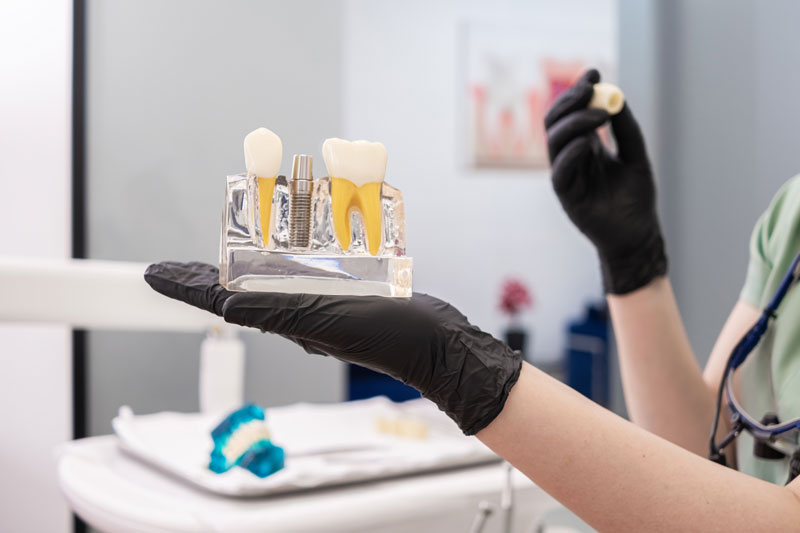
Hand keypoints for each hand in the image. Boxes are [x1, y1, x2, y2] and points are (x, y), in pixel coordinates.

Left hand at [144, 261, 521, 434]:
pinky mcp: (349, 290)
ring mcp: (325, 300)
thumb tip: (225, 304)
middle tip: (189, 251)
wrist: (437, 346)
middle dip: (212, 270)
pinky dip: (302, 248)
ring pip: (279, 271)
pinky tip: (305, 233)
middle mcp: (300, 310)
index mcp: (287, 319)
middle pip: (244, 285)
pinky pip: (316, 265)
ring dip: (256, 252)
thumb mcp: (325, 320)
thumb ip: (276, 310)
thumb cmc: (388, 337)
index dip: (186, 286)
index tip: (154, 272)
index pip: (223, 301)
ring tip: (242, 228)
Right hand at [545, 69, 666, 293]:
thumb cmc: (636, 198)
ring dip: (575, 123)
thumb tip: (615, 97)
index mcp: (584, 146)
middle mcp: (571, 158)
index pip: (571, 113)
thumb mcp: (635, 155)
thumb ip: (625, 129)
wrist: (637, 234)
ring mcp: (566, 176)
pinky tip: (588, 143)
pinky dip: (572, 153)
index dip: (578, 92)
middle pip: (557, 123)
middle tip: (590, 87)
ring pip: (555, 142)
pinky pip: (560, 171)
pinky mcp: (567, 196)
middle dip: (570, 101)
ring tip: (600, 114)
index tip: (593, 72)